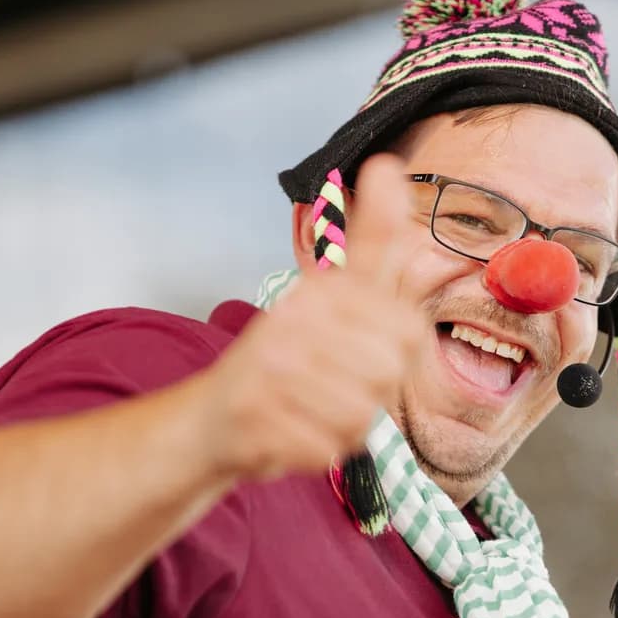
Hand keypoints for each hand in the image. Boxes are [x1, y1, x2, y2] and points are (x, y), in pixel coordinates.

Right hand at [206, 154, 425, 484]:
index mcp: (314, 293)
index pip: (406, 328)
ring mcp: (268, 376)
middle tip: (335, 385)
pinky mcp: (256, 424)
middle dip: (370, 391)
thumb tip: (387, 167)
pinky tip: (295, 433)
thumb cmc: (282, 356)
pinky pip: (327, 448)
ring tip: (314, 409)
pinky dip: (317, 450)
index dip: (396, 349)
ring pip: (359, 415)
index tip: (364, 346)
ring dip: (343, 424)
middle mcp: (288, 326)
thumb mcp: (328, 290)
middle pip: (386, 373)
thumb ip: (370, 238)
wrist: (211, 419)